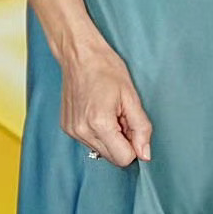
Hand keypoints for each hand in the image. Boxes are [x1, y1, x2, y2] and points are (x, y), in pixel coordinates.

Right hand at [61, 40, 151, 166]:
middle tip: (121, 117)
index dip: (134, 145)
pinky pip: (90, 142)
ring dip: (110, 137)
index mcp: (99, 124)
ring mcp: (72, 131)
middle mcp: (82, 131)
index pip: (124, 158)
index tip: (132, 126)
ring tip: (108, 112)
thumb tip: (145, 154)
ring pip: (101, 151)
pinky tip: (97, 112)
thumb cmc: (106, 69)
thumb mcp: (132, 97)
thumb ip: (141, 128)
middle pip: (112, 158)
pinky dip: (98, 133)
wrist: (80, 55)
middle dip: (122, 142)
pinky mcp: (67, 128)